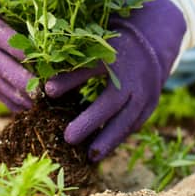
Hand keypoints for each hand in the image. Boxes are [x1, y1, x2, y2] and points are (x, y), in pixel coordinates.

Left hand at [44, 0, 186, 160]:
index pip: (90, 67)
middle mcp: (131, 72)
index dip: (70, 79)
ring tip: (89, 156)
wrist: (153, 40)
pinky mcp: (151, 103)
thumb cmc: (113, 40)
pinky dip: (118, 138)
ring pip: (127, 118)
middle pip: (111, 100)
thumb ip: (72, 52)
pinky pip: (135, 124)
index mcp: (115, 51)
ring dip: (108, 139)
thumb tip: (41, 68)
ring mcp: (145, 90)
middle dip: (90, 120)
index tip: (48, 90)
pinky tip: (101, 151)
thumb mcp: (94, 39)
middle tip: (68, 137)